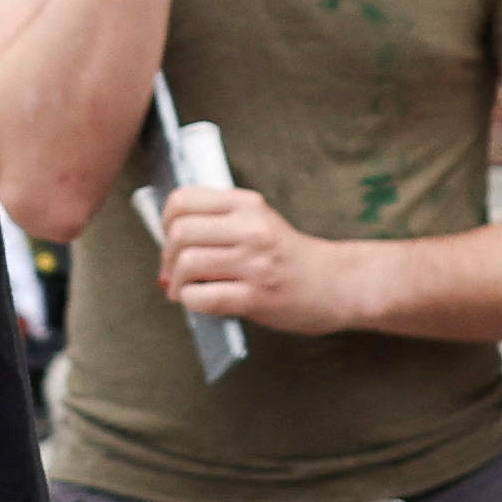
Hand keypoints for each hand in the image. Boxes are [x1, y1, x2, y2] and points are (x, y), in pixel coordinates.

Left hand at [156, 182, 361, 335]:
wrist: (336, 284)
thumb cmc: (290, 257)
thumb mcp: (259, 222)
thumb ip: (220, 223)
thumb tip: (167, 243)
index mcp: (248, 205)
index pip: (183, 200)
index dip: (166, 221)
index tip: (171, 238)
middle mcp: (251, 229)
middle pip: (180, 232)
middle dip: (167, 256)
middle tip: (173, 270)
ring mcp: (254, 263)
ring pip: (188, 264)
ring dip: (177, 282)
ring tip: (183, 289)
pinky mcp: (256, 296)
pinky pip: (203, 297)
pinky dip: (190, 301)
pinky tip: (197, 301)